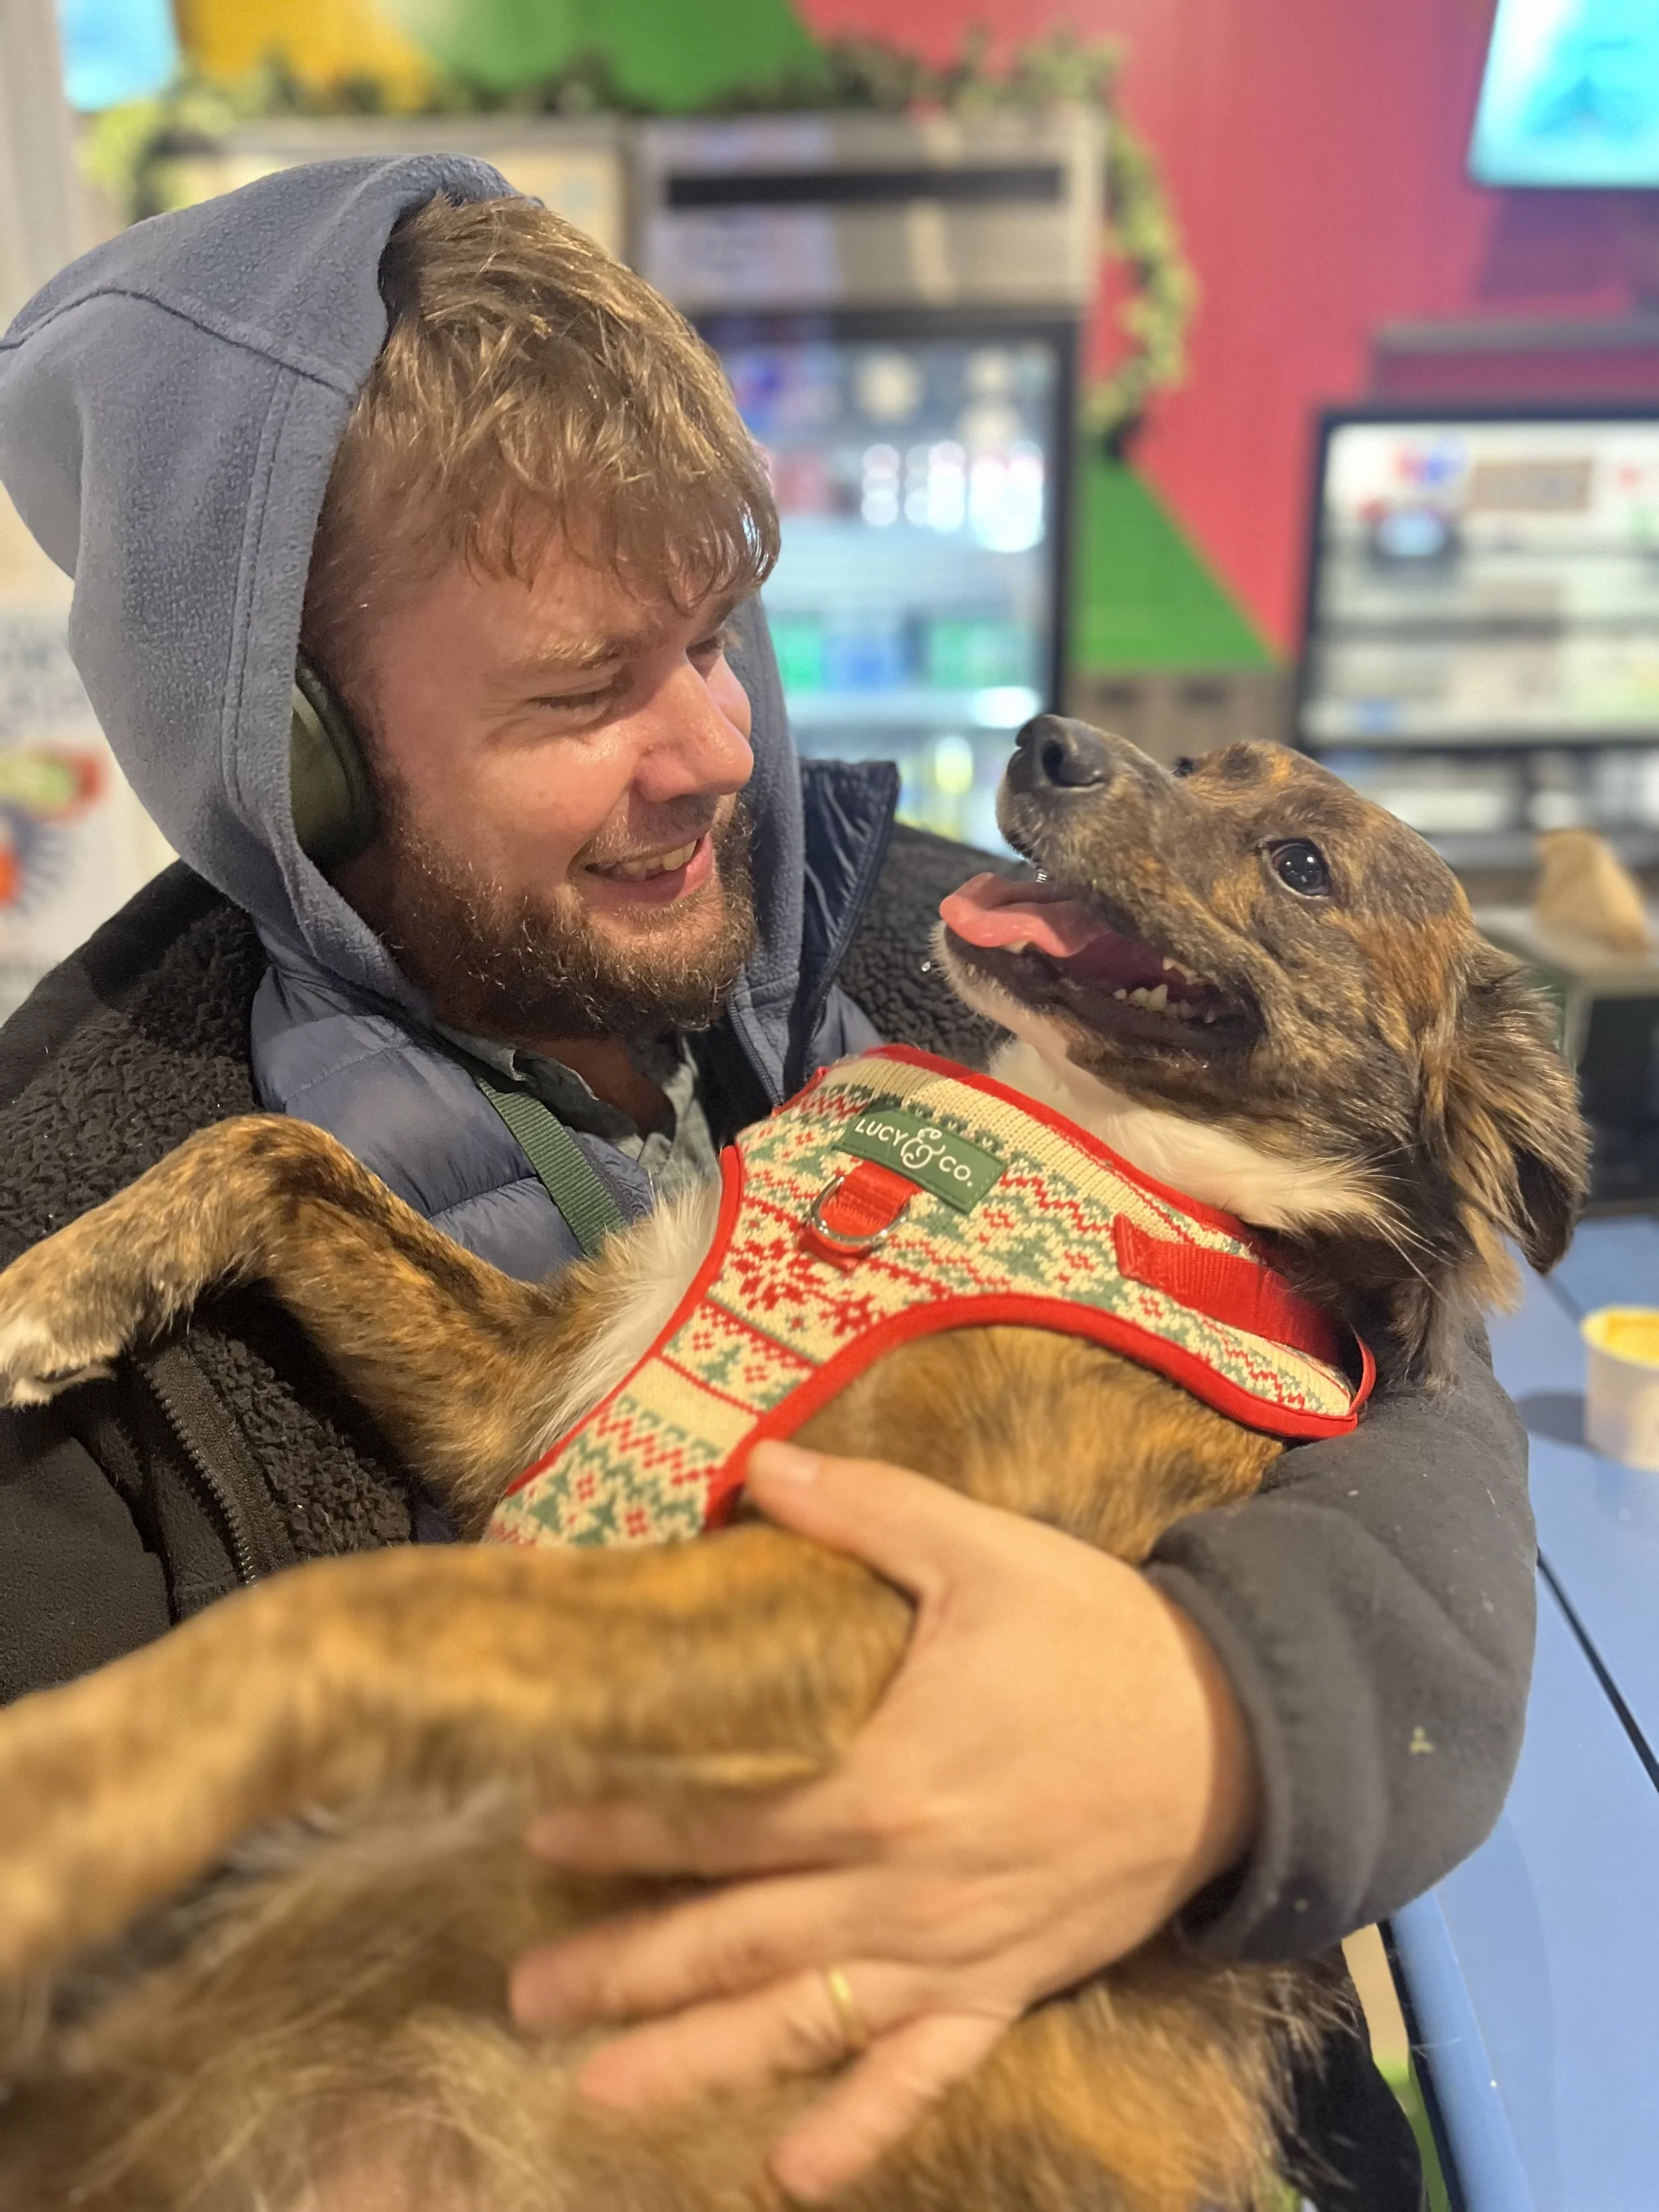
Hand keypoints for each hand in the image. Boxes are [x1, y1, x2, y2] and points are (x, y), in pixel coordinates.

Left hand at [509, 1440, 1259, 2200]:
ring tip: (599, 2096)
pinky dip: (858, 2131)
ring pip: (804, 2021)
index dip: (625, 1826)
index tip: (538, 1834)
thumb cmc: (1098, 1639)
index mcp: (882, 1776)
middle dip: (625, 1968)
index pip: (723, 1814)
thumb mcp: (984, 1550)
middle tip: (527, 1994)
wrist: (1239, 1738)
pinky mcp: (1005, 1990)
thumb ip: (863, 1513)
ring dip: (697, 2062)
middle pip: (737, 1935)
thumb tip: (756, 1463)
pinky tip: (790, 2175)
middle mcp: (900, 1885)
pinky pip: (923, 2077)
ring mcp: (952, 1952)